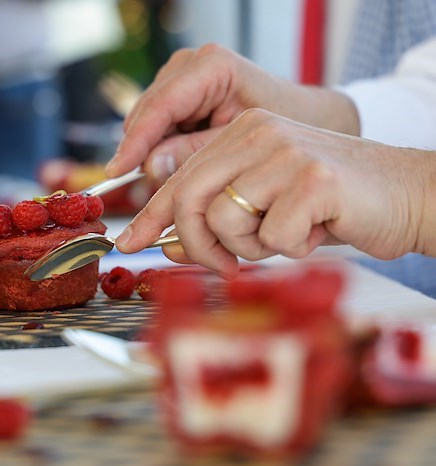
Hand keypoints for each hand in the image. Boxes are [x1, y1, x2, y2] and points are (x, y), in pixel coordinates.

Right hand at [105, 44, 359, 181]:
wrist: (303, 118)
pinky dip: (159, 154)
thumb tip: (150, 168)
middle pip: (148, 114)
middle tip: (144, 194)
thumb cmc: (285, 127)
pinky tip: (168, 179)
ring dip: (149, 158)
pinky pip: (159, 129)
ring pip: (148, 124)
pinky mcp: (182, 100)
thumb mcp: (244, 145)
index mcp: (211, 68)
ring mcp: (183, 81)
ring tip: (159, 193)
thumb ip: (195, 153)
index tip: (118, 170)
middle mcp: (191, 68)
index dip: (136, 140)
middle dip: (140, 154)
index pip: (160, 105)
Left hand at [116, 109, 433, 277]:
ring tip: (288, 234)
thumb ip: (219, 218)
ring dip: (255, 246)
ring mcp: (285, 151)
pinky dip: (294, 247)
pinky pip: (275, 236)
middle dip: (198, 245)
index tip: (129, 243)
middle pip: (191, 199)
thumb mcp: (265, 208)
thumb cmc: (329, 207)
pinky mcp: (314, 178)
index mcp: (242, 134)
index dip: (151, 215)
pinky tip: (318, 231)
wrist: (404, 195)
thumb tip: (168, 243)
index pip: (181, 178)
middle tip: (225, 265)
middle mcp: (258, 132)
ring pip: (228, 220)